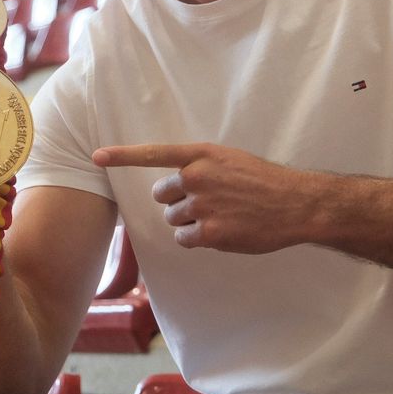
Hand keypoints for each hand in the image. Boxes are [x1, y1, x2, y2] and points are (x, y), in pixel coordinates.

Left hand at [92, 142, 311, 253]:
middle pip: (161, 195)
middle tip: (205, 203)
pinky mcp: (210, 232)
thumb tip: (177, 183)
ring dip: (189, 222)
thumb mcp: (231, 160)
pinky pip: (185, 239)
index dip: (122, 156)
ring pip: (174, 219)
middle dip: (176, 201)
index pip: (154, 153)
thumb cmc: (264, 181)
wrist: (295, 203)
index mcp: (202, 155)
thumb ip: (202, 166)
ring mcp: (202, 205)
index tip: (97, 156)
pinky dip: (197, 239)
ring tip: (220, 216)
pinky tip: (220, 232)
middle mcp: (197, 177)